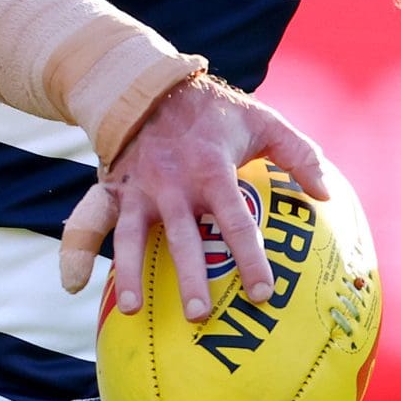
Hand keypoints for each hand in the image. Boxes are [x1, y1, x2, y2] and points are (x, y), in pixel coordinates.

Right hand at [56, 74, 329, 320]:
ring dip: (131, 274)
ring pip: (131, 237)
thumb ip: (299, 154)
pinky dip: (76, 251)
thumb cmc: (214, 112)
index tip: (264, 293)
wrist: (150, 85)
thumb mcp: (262, 121)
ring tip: (134, 310)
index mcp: (211, 169)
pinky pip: (89, 221)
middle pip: (182, 238)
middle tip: (200, 316)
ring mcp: (138, 189)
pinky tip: (74, 286)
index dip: (249, 258)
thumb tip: (327, 194)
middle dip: (190, 277)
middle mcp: (172, 184)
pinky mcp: (113, 191)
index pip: (234, 221)